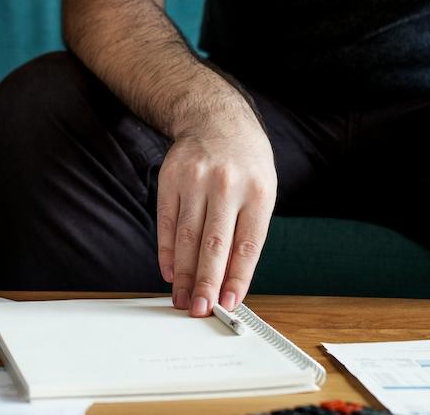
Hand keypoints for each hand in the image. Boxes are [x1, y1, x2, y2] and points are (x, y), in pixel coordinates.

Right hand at [156, 102, 276, 316]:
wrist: (217, 120)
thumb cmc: (245, 164)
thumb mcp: (262, 191)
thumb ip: (248, 233)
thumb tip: (230, 280)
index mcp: (258, 192)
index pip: (247, 246)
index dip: (237, 279)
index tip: (229, 304)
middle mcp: (226, 185)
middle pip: (214, 244)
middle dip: (207, 282)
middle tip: (201, 309)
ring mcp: (196, 180)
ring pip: (188, 237)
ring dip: (184, 273)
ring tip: (184, 298)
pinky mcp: (170, 179)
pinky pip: (167, 222)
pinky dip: (168, 251)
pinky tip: (170, 271)